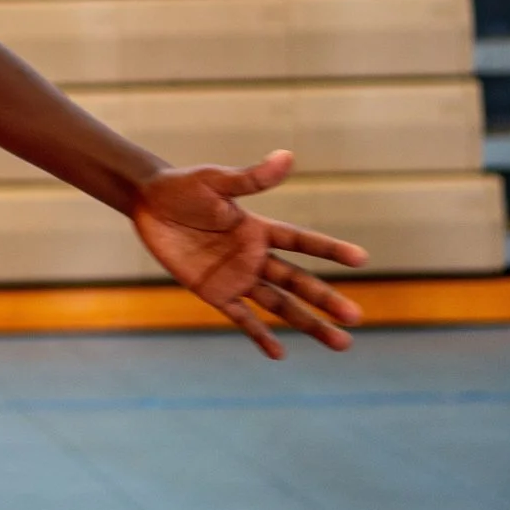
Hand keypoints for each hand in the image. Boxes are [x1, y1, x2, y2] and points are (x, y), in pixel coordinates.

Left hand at [131, 151, 368, 358]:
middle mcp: (255, 256)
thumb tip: (287, 156)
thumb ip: (250, 179)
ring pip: (279, 305)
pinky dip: (259, 335)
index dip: (330, 249)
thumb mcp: (216, 181)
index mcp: (259, 228)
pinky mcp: (215, 292)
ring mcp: (237, 276)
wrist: (148, 203)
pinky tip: (279, 353)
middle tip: (357, 318)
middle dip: (326, 300)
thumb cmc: (183, 187)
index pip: (302, 241)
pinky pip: (241, 317)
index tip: (361, 259)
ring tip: (340, 343)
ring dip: (308, 323)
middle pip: (298, 281)